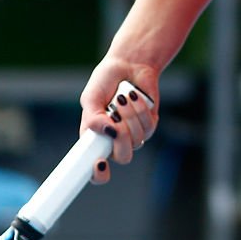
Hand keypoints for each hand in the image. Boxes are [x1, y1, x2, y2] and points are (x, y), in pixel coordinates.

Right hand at [79, 57, 159, 184]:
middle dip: (121, 137)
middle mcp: (115, 141)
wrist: (128, 65)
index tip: (100, 165)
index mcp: (96, 139)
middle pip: (123, 157)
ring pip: (137, 139)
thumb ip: (93, 118)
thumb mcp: (90, 98)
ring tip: (121, 98)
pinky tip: (134, 96)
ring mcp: (134, 134)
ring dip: (129, 115)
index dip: (98, 174)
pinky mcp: (149, 125)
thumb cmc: (105, 82)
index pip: (96, 169)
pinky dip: (140, 109)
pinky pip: (148, 126)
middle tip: (114, 117)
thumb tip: (107, 131)